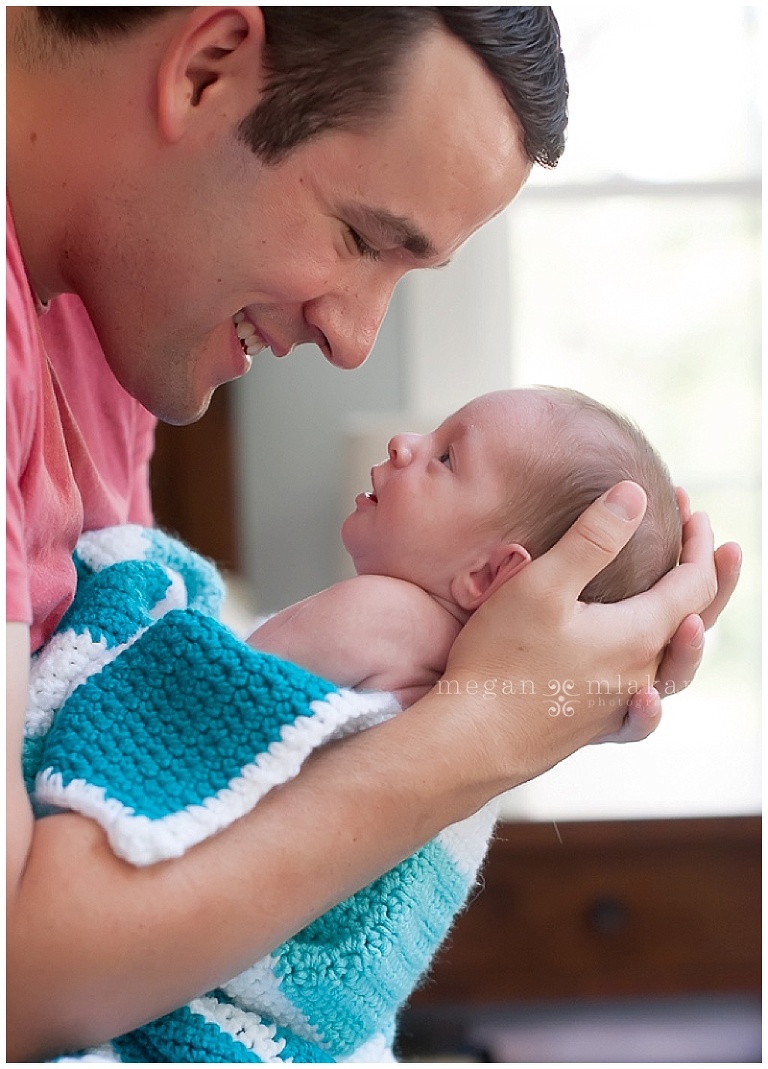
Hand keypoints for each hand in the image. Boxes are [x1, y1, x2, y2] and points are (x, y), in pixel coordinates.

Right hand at [445, 481, 725, 781]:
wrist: (472, 740)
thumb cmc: (501, 660)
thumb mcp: (543, 584)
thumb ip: (592, 538)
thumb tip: (635, 496)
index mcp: (638, 635)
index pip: (693, 582)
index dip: (698, 542)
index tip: (689, 508)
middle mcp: (640, 673)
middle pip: (697, 621)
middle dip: (710, 577)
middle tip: (722, 546)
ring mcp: (618, 704)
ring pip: (674, 665)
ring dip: (692, 628)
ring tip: (694, 614)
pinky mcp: (592, 725)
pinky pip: (642, 714)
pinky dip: (656, 696)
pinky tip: (647, 695)